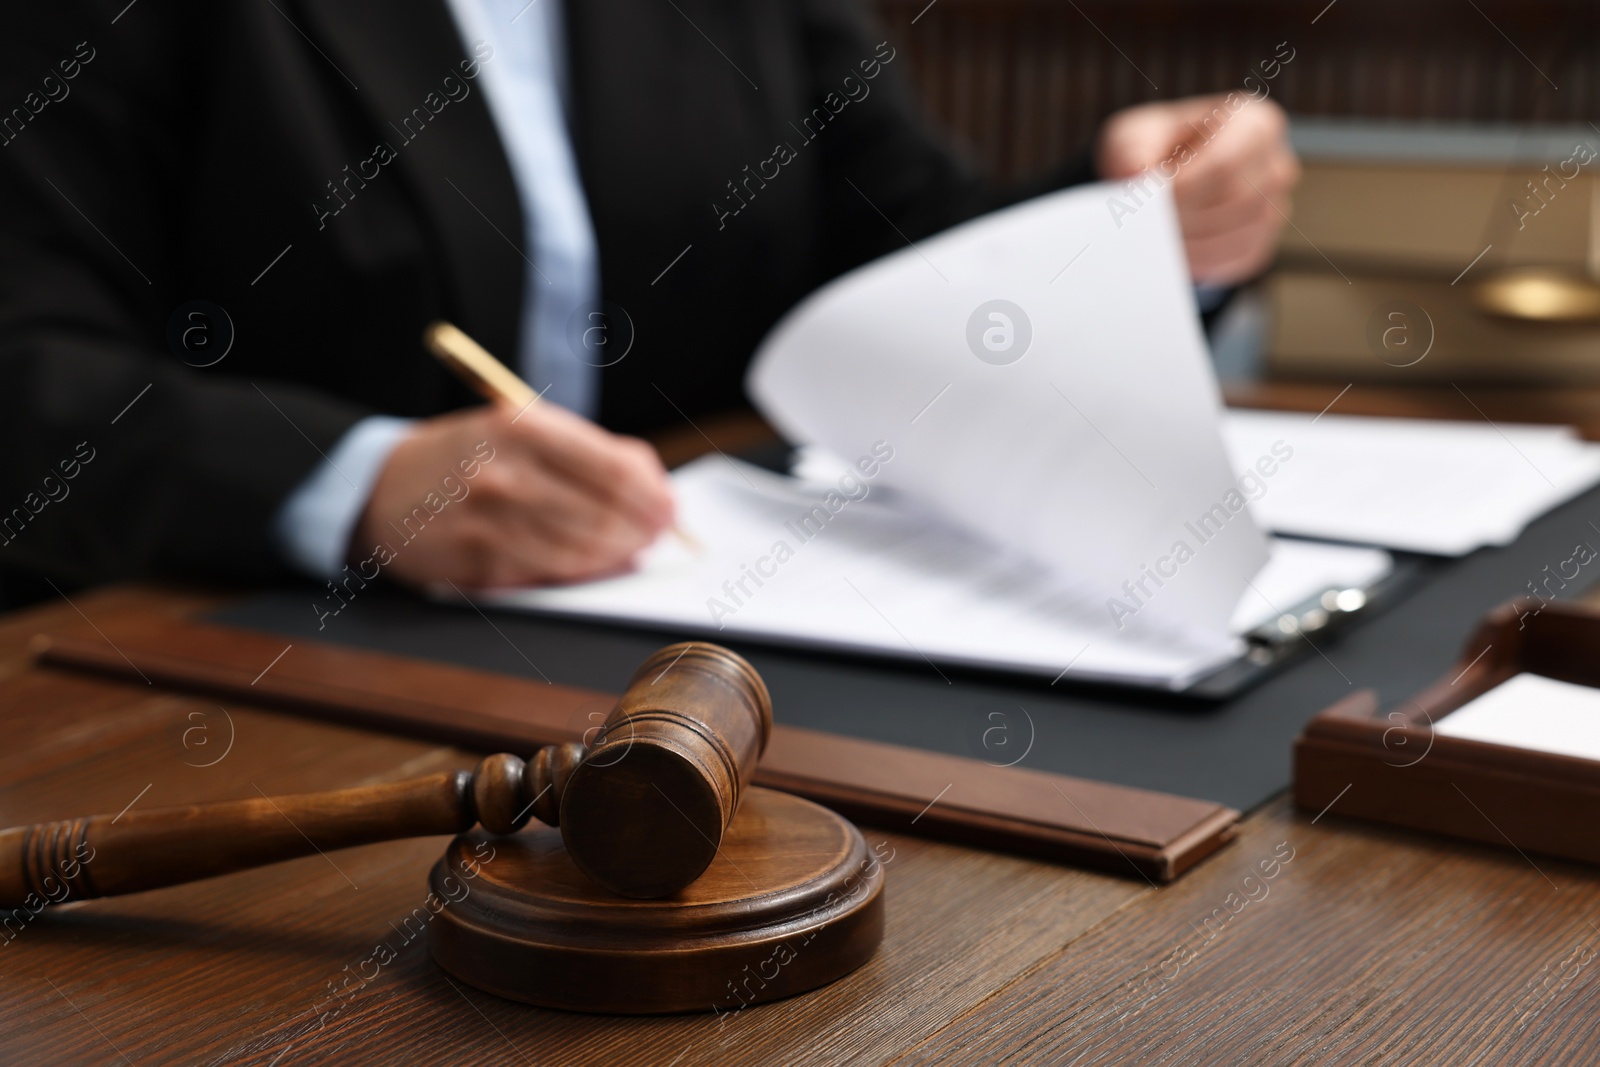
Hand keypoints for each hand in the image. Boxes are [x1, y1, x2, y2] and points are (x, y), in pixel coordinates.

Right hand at [352, 401, 674, 588]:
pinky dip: (581, 572)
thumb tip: (650, 482)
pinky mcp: (477, 562)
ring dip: (618, 554)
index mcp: (522, 426)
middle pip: (603, 512)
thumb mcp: (517, 427)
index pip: (612, 466)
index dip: (651, 494)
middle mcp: (505, 471)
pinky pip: (549, 572)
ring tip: (633, 550)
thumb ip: (584, 449)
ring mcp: (489, 520)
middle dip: (642, 528)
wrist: (380, 488)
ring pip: (581, 548)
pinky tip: (595, 566)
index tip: (669, 508)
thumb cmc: (464, 457)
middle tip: (657, 535)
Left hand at [1096, 93, 1299, 285]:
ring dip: (1189, 242)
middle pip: (1233, 201)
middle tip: (1148, 222)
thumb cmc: (1155, 150)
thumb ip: (1133, 151)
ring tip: (1156, 235)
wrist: (1166, 179)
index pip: (1225, 162)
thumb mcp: (1135, 136)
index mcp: (1252, 122)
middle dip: (1185, 216)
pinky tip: (1172, 251)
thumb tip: (1135, 174)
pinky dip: (1198, 262)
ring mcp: (1274, 207)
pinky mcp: (1260, 243)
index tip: (1155, 198)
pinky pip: (1233, 260)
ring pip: (1235, 234)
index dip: (1186, 187)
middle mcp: (1274, 164)